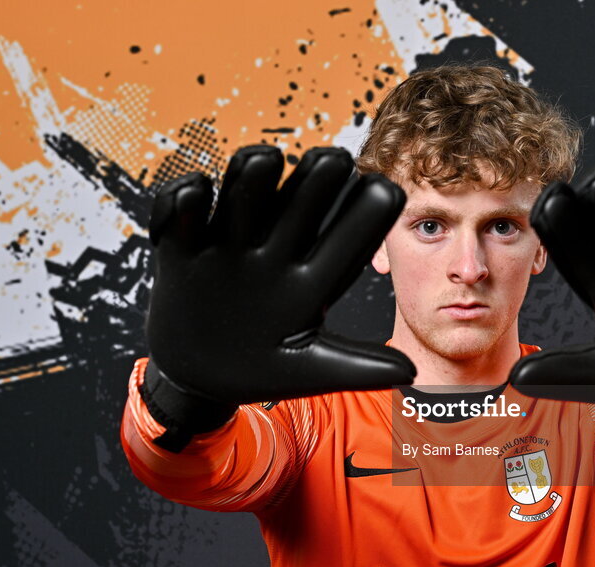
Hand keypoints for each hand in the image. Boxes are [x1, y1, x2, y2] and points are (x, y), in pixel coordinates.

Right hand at [145, 145, 415, 408]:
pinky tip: (196, 194)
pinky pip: (183, 215)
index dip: (366, 216)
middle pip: (299, 207)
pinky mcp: (182, 248)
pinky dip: (184, 200)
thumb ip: (357, 367)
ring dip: (252, 178)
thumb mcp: (309, 369)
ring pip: (244, 198)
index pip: (346, 241)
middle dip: (314, 183)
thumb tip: (411, 372)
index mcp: (310, 279)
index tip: (386, 189)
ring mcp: (230, 246)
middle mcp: (274, 252)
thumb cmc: (260, 371)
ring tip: (264, 161)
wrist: (197, 378)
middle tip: (334, 160)